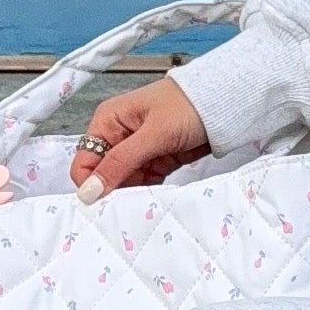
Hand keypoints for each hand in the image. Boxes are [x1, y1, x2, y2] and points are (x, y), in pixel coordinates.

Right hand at [71, 75, 209, 193]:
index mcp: (108, 121)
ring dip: (132, 193)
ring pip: (124, 181)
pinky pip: (144, 182)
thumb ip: (120, 162)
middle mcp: (119, 135)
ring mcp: (138, 149)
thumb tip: (89, 190)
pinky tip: (154, 196)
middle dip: (113, 191)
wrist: (225, 103)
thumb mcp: (152, 134)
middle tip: (126, 205)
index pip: (85, 161)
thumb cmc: (188, 105)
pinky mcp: (156, 160)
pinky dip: (148, 191)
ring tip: (143, 201)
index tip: (103, 203)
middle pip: (103, 174)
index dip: (91, 184)